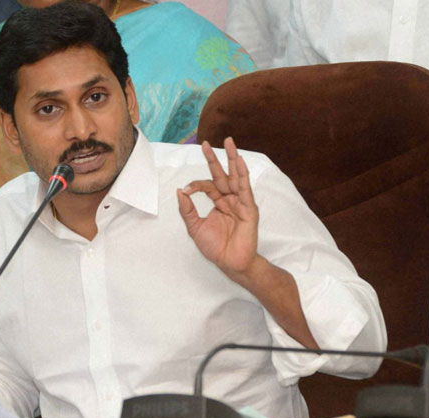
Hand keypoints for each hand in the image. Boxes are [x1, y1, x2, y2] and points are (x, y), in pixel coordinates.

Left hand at [177, 137, 259, 278]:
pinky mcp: (249, 208)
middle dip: (215, 159)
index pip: (208, 186)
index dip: (196, 185)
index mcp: (219, 202)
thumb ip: (187, 210)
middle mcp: (230, 199)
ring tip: (229, 143)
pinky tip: (239, 162)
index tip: (186, 190)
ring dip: (232, 159)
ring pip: (235, 177)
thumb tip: (179, 191)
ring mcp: (240, 202)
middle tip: (206, 143)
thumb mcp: (195, 227)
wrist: (230, 262)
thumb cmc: (216, 247)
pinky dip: (242, 175)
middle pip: (222, 175)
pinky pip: (245, 189)